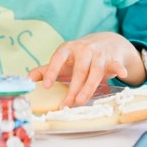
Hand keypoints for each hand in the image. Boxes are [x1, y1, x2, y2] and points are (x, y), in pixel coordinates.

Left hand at [27, 32, 145, 107]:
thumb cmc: (80, 55)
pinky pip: (115, 64)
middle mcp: (83, 49)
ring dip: (88, 87)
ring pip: (94, 71)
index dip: (52, 71)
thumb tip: (26, 80)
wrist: (107, 41)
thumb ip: (45, 70)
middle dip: (72, 88)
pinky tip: (121, 74)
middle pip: (78, 70)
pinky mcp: (112, 58)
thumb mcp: (63, 60)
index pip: (58, 58)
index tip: (47, 86)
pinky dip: (118, 69)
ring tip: (80, 101)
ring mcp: (99, 53)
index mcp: (68, 49)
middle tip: (66, 105)